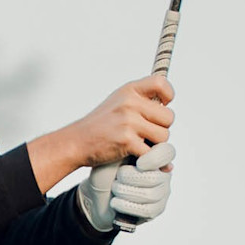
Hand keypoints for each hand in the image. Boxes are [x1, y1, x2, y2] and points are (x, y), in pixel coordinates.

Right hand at [28, 75, 174, 192]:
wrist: (76, 142)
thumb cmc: (99, 125)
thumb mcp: (117, 102)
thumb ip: (140, 102)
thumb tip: (167, 109)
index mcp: (129, 91)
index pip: (161, 83)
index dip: (168, 96)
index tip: (162, 106)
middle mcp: (130, 103)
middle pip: (168, 117)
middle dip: (162, 129)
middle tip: (147, 134)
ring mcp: (128, 122)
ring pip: (164, 136)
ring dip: (157, 145)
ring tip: (141, 145)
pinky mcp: (127, 141)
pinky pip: (152, 153)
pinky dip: (151, 161)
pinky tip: (143, 161)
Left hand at [78, 141, 174, 231]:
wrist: (95, 194)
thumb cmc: (106, 171)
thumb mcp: (114, 155)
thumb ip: (131, 147)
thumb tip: (146, 142)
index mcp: (155, 155)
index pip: (167, 153)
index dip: (154, 158)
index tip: (138, 163)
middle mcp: (163, 173)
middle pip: (155, 177)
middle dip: (130, 178)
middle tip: (118, 177)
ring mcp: (161, 192)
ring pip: (150, 195)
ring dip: (125, 192)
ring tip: (114, 188)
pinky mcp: (155, 210)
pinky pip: (147, 210)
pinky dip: (126, 206)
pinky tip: (115, 202)